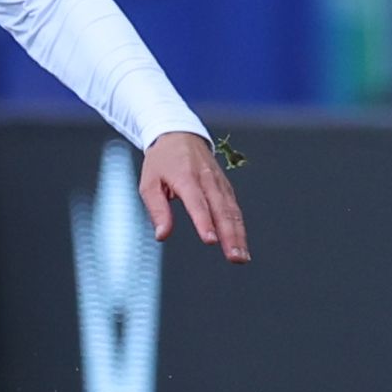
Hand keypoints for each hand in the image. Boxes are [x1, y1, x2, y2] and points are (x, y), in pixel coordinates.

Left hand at [138, 129, 249, 262]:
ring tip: (242, 257)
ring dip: (239, 235)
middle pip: (221, 210)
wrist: (179, 134)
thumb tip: (162, 235)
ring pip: (232, 211)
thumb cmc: (162, 160)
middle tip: (235, 257)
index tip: (211, 240)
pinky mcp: (225, 186)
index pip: (197, 202)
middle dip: (230, 235)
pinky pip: (234, 208)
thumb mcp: (149, 183)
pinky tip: (242, 243)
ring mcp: (219, 183)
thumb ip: (157, 210)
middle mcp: (207, 179)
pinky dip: (239, 226)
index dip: (204, 222)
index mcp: (185, 177)